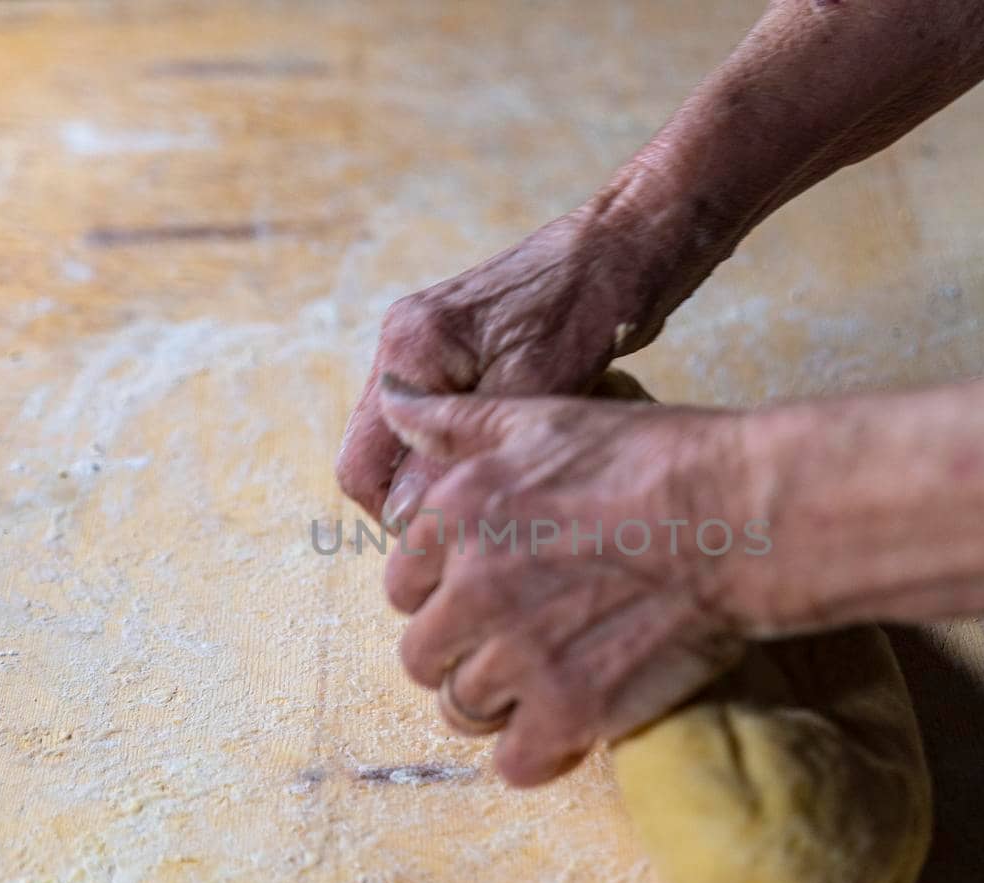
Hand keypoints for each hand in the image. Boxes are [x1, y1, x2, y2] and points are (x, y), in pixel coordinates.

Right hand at [336, 206, 661, 524]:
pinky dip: (468, 442)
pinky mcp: (455, 348)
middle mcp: (400, 344)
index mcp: (407, 351)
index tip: (457, 532)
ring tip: (506, 476)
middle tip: (486, 512)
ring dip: (448, 468)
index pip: (361, 468)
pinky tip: (514, 444)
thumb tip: (405, 516)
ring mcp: (424, 344)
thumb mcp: (530, 388)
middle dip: (423, 495)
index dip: (401, 516)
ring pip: (409, 440)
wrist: (622, 248)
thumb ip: (458, 450)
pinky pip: (439, 416)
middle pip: (377, 456)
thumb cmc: (585, 309)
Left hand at [378, 375, 770, 785]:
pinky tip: (567, 724)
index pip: (401, 588)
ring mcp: (522, 655)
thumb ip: (458, 420)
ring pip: (463, 711)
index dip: (440, 595)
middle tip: (513, 643)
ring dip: (497, 704)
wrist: (740, 517)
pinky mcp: (574, 710)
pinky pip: (515, 762)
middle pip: (423, 656)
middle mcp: (476, 588)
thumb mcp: (545, 418)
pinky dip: (535, 752)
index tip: (482, 595)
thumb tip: (392, 401)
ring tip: (544, 681)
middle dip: (460, 654)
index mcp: (459, 517)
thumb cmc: (652, 458)